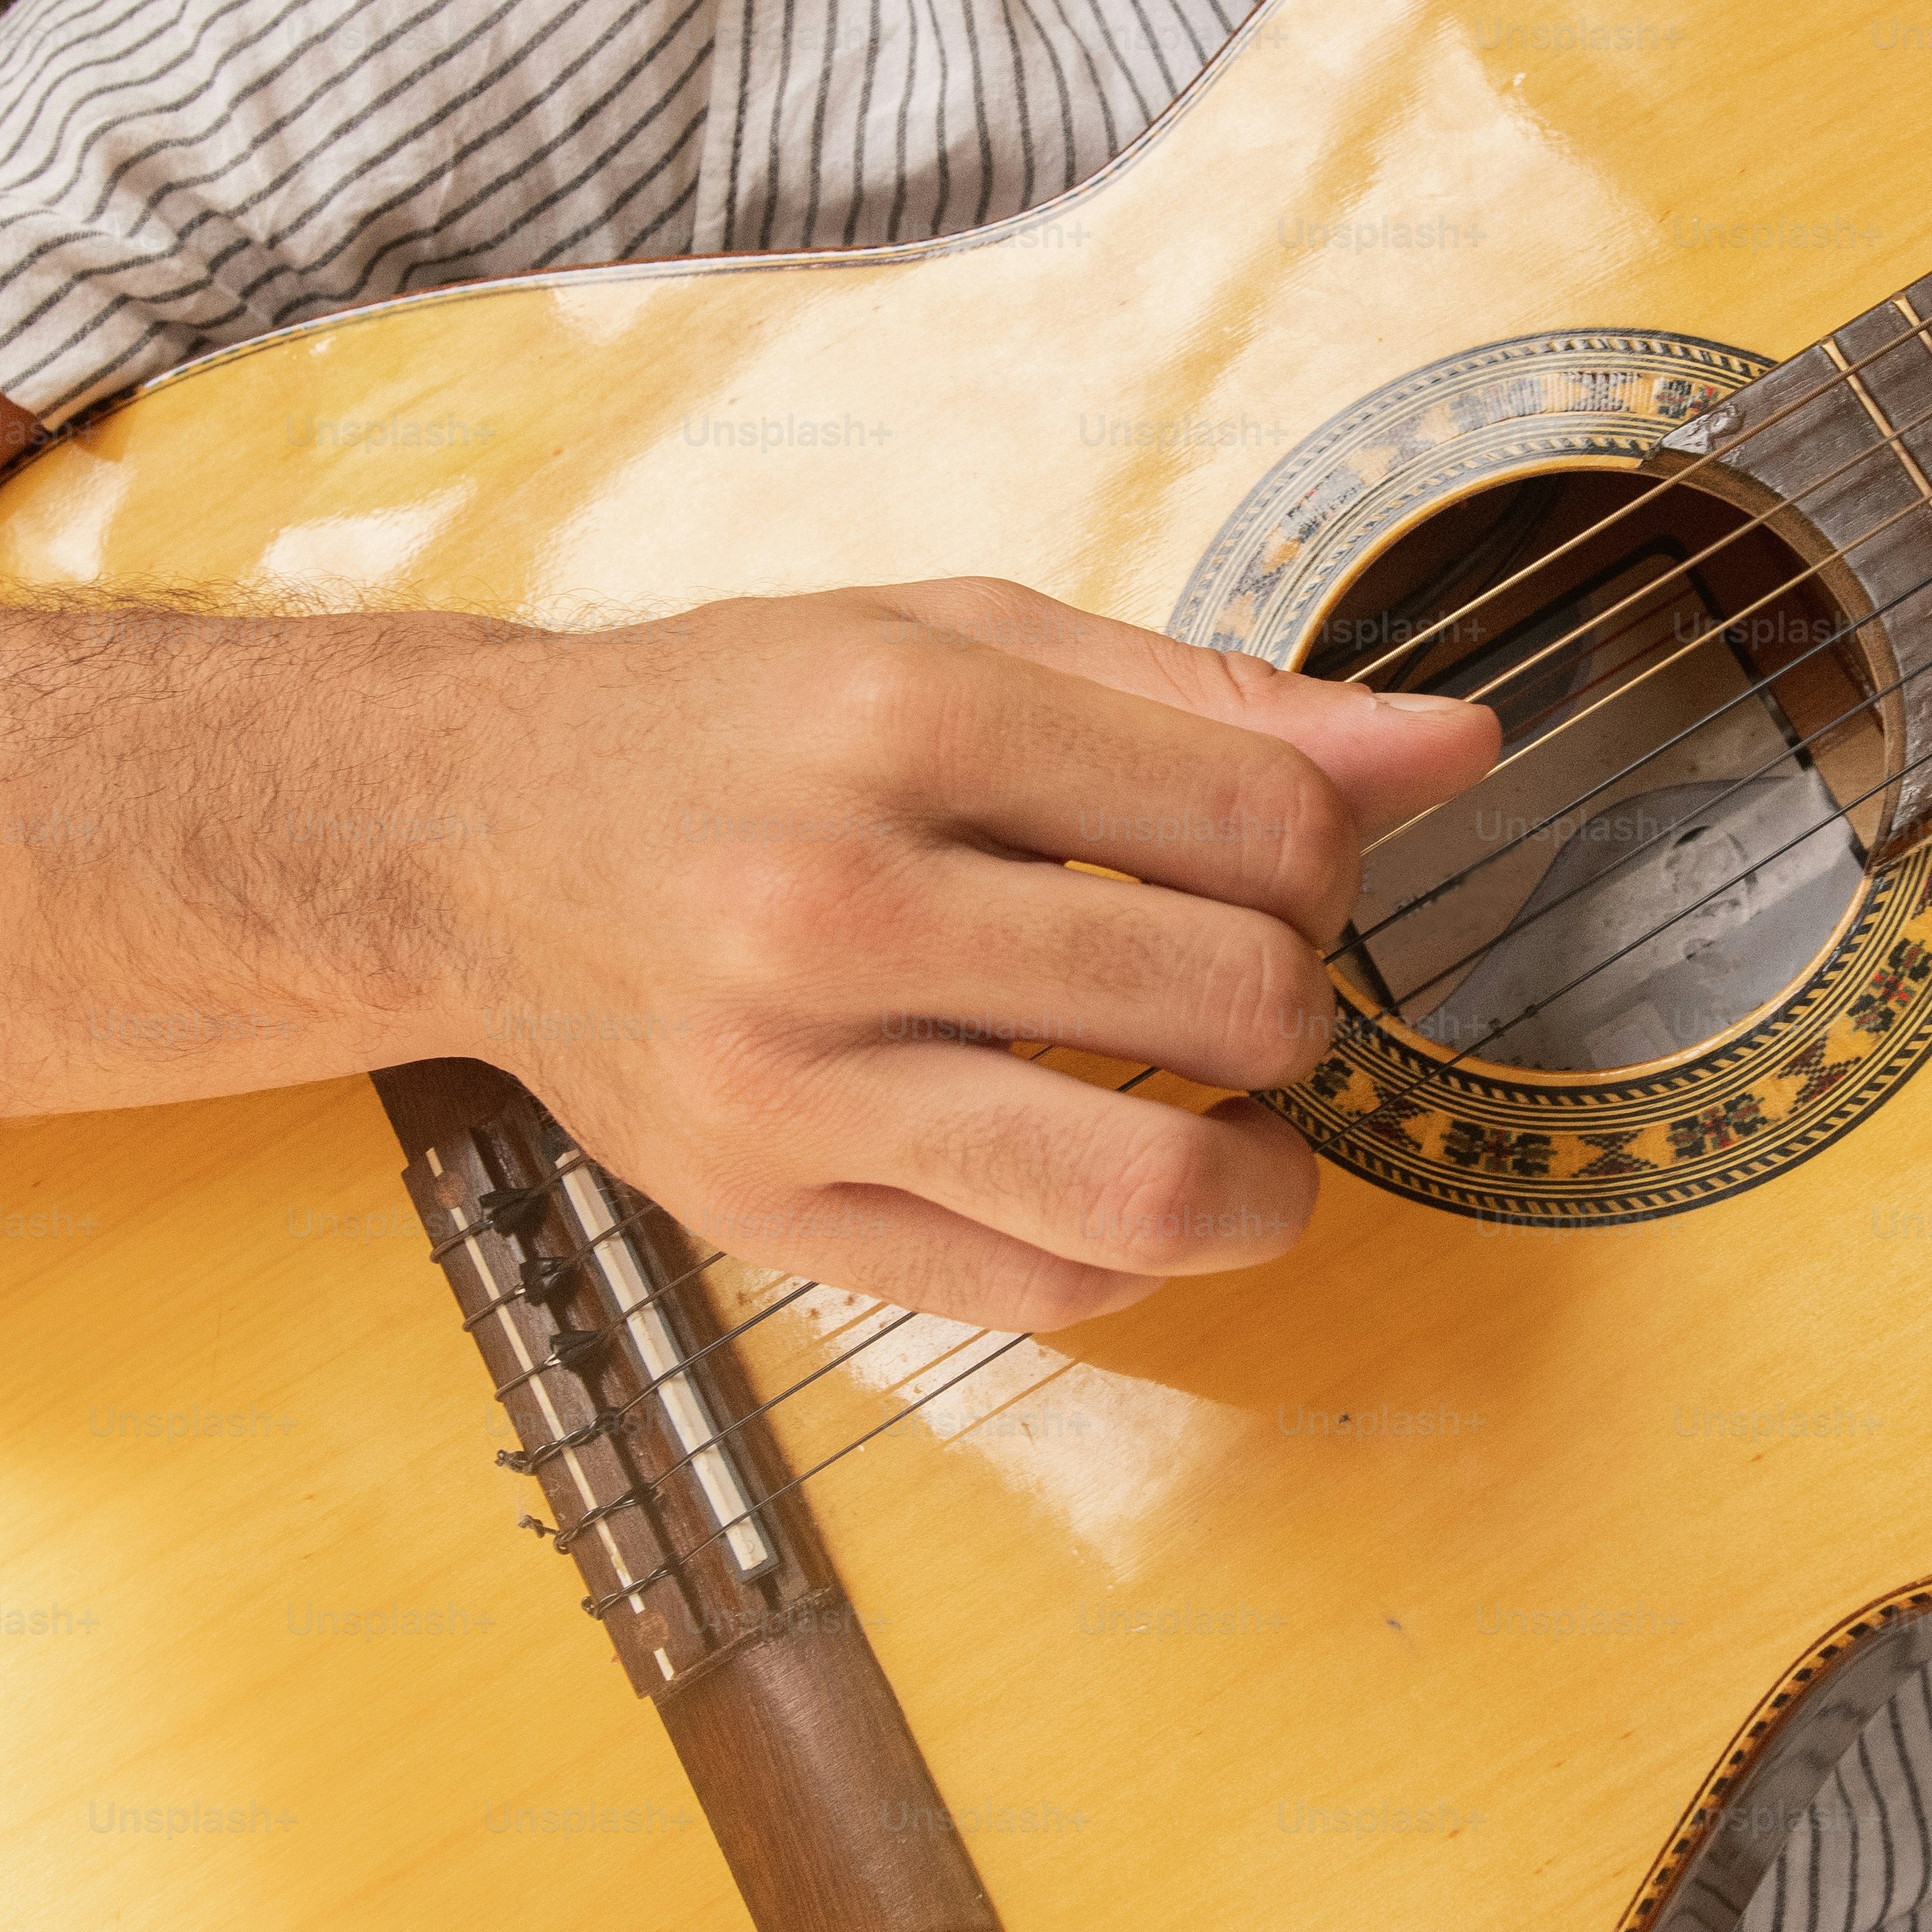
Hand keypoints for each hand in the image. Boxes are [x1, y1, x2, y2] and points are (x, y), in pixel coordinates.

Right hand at [452, 578, 1495, 1327]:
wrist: (471, 835)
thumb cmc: (743, 723)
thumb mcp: (965, 636)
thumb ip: (1215, 696)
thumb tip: (1460, 748)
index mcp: (903, 712)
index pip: (1264, 826)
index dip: (1330, 857)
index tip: (1279, 862)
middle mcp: (832, 897)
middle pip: (1231, 1001)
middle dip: (1295, 1000)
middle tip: (1241, 978)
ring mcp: (788, 1076)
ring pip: (1151, 1195)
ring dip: (1265, 1174)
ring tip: (1235, 1117)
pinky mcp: (763, 1211)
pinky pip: (1044, 1295)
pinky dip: (1135, 1254)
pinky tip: (1112, 1167)